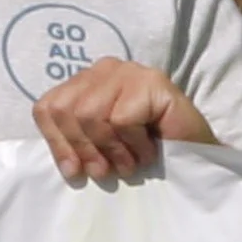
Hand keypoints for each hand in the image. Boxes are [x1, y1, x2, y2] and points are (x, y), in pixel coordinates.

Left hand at [31, 61, 215, 182]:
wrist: (195, 158)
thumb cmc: (143, 154)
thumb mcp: (100, 150)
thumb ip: (77, 145)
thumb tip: (67, 166)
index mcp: (84, 82)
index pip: (47, 107)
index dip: (56, 142)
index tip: (74, 171)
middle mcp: (103, 69)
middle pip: (65, 110)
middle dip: (83, 149)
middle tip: (106, 171)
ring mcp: (128, 71)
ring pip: (90, 114)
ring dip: (111, 150)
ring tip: (130, 162)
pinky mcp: (152, 81)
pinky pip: (122, 119)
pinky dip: (134, 145)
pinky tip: (149, 151)